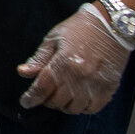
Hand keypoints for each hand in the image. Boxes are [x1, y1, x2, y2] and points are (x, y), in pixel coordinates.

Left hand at [17, 2, 131, 113]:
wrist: (112, 25)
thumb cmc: (80, 28)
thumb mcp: (54, 38)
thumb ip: (39, 58)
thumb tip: (23, 72)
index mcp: (63, 63)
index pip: (42, 89)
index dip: (31, 98)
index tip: (25, 102)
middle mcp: (79, 77)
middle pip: (56, 101)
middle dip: (46, 100)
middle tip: (45, 93)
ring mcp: (95, 84)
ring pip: (74, 108)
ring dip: (64, 105)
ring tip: (61, 95)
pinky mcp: (109, 87)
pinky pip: (93, 108)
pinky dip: (83, 108)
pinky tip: (78, 99)